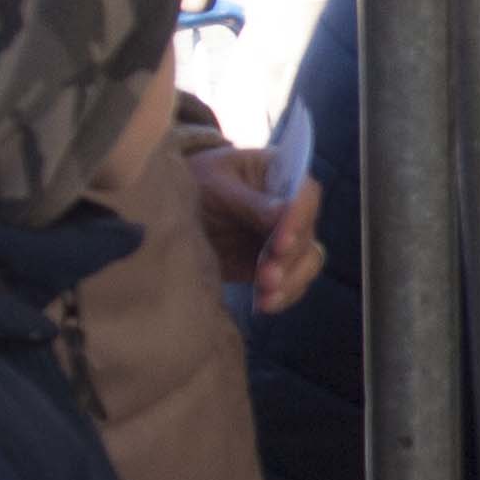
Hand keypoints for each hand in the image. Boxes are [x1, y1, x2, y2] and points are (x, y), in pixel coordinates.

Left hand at [188, 144, 323, 311]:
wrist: (171, 209)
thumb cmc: (195, 181)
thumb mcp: (214, 184)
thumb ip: (247, 202)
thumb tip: (282, 214)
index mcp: (280, 174)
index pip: (305, 193)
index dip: (300, 217)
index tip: (281, 241)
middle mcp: (291, 207)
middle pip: (308, 233)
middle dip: (290, 258)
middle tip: (267, 276)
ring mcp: (285, 237)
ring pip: (307, 261)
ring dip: (291, 281)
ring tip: (267, 295)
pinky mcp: (274, 263)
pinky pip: (291, 282)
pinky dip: (283, 295)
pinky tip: (265, 305)